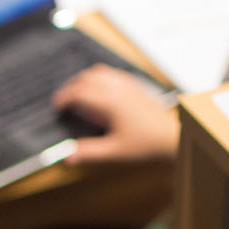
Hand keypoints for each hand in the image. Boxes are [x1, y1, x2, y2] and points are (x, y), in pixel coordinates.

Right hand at [53, 65, 177, 162]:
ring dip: (84, 79)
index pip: (78, 92)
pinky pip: (111, 72)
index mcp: (109, 102)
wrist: (172, 136)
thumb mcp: (114, 151)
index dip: (63, 98)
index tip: (57, 107)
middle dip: (71, 88)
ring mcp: (127, 84)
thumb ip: (89, 152)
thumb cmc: (145, 144)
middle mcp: (117, 88)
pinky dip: (99, 76)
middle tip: (64, 102)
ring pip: (98, 71)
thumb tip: (67, 157)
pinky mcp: (135, 84)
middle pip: (86, 78)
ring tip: (78, 94)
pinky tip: (99, 89)